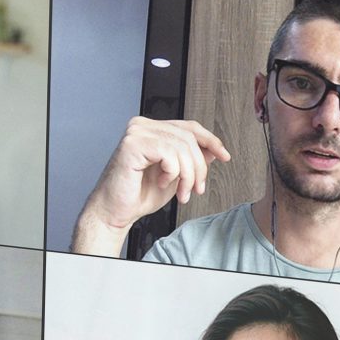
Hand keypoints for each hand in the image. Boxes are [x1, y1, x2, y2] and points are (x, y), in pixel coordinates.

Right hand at [69, 117, 232, 254]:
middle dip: (199, 167)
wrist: (115, 212)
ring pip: (182, 147)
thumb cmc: (138, 196)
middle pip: (189, 137)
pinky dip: (172, 173)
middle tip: (196, 189)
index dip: (211, 140)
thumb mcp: (175, 175)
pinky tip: (161, 183)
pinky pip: (170, 154)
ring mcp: (136, 133)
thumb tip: (212, 150)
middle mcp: (142, 126)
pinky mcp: (133, 144)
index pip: (189, 126)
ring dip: (188, 175)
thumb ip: (191, 159)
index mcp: (151, 129)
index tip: (225, 156)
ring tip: (181, 192)